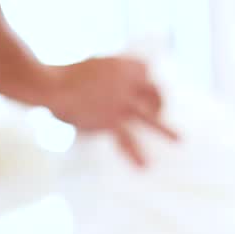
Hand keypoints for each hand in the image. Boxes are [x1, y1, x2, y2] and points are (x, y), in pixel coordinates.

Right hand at [44, 57, 178, 166]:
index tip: (145, 88)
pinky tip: (144, 167)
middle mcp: (128, 84)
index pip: (146, 71)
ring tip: (181, 140)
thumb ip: (106, 76)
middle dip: (160, 102)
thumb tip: (110, 88)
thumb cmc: (66, 75)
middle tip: (161, 111)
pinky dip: (135, 154)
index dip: (147, 80)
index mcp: (123, 66)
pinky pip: (127, 140)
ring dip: (166, 130)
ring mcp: (121, 104)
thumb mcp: (92, 67)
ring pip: (150, 118)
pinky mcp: (110, 122)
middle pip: (154, 92)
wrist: (53, 85)